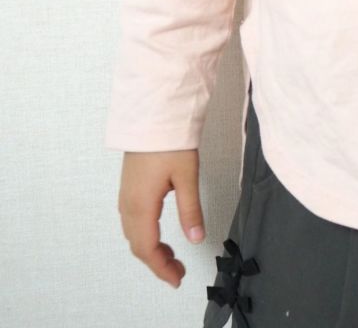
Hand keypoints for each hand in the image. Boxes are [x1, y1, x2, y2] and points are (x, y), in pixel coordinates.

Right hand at [117, 150, 205, 287]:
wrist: (152, 115)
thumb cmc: (169, 142)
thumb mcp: (186, 176)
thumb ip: (191, 210)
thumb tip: (196, 239)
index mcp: (140, 205)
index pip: (147, 249)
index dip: (161, 268)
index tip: (177, 279)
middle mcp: (128, 204)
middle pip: (138, 245)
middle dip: (157, 262)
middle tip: (178, 271)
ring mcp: (125, 195)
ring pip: (134, 234)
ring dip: (150, 249)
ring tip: (172, 256)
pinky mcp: (128, 187)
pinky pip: (132, 221)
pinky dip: (145, 235)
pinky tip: (159, 233)